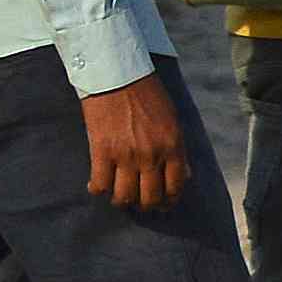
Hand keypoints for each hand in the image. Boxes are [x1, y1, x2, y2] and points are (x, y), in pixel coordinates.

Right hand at [77, 73, 187, 212]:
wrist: (118, 76)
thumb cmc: (148, 95)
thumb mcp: (173, 120)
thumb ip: (178, 149)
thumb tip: (183, 175)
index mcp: (173, 146)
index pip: (175, 186)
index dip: (170, 200)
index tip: (164, 204)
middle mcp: (151, 155)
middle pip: (150, 197)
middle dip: (147, 205)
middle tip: (142, 203)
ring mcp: (126, 155)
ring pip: (124, 196)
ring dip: (123, 200)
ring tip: (121, 195)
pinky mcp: (102, 152)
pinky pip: (100, 184)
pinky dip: (98, 190)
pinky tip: (98, 187)